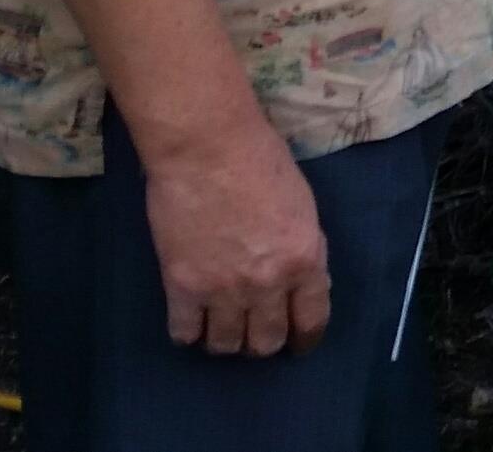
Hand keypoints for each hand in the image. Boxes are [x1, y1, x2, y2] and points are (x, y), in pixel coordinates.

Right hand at [144, 118, 330, 356]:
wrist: (207, 147)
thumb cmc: (260, 161)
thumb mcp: (303, 206)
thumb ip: (305, 248)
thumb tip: (305, 279)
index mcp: (304, 261)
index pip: (312, 320)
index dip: (305, 339)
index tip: (298, 344)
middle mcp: (267, 284)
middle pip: (267, 341)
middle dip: (264, 341)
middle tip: (256, 331)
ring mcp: (222, 290)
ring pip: (226, 345)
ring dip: (227, 340)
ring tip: (222, 326)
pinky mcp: (181, 287)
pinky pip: (185, 333)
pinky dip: (189, 333)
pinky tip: (191, 320)